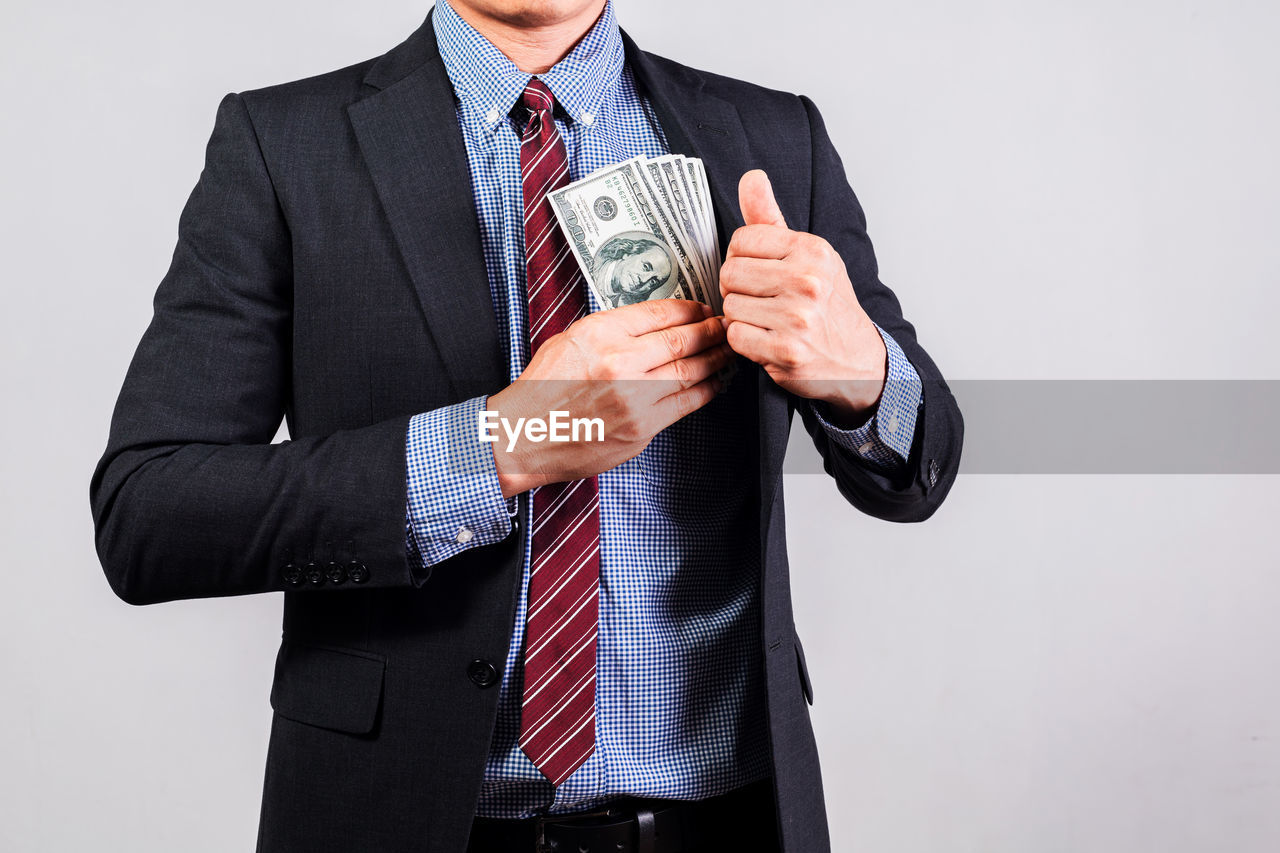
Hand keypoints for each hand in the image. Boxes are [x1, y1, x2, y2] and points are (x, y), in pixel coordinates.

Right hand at [487, 299, 730, 497]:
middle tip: (724, 326)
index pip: (660, 313)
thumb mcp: (571, 340)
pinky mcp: (642, 427)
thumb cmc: (544, 388)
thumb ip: (612, 328)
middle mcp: (619, 362)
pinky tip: (716, 382)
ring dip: (716, 358)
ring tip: (727, 350)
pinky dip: (707, 390)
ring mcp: (634, 397)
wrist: (527, 435)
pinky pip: (686, 403)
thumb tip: (655, 320)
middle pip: (682, 340)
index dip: (690, 309)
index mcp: (600, 333)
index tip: (702, 308)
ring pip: (691, 371)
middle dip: (710, 331)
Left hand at [720, 170, 886, 424]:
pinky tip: (767, 340)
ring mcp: (797, 318)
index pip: (741, 240)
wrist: (858, 358)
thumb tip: (750, 176)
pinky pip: (735, 336)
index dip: (742, 259)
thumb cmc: (827, 304)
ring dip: (742, 317)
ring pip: (730, 307)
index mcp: (812, 250)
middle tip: (762, 300)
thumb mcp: (807, 255)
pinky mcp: (786, 351)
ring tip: (768, 320)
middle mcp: (807, 281)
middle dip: (738, 289)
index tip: (760, 272)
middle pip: (730, 274)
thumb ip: (770, 218)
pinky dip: (745, 342)